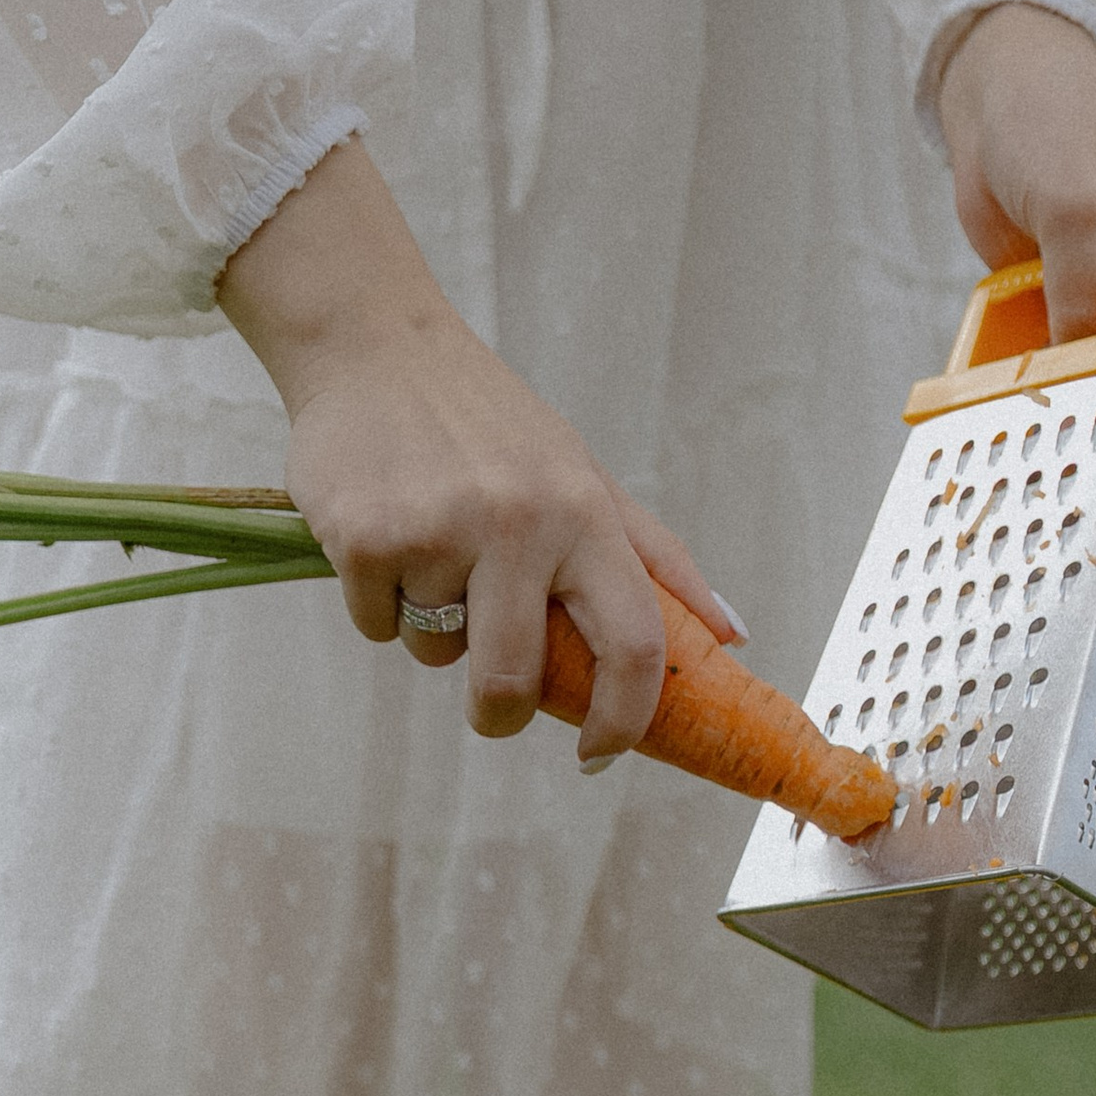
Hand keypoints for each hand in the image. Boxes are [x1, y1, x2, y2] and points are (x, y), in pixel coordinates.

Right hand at [217, 139, 740, 761]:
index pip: (632, 641)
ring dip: (432, 628)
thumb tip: (729, 634)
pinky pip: (378, 626)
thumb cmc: (486, 422)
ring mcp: (437, 530)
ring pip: (436, 652)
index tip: (603, 752)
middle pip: (513, 681)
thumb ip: (654, 558)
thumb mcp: (581, 474)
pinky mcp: (365, 538)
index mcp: (582, 511)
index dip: (625, 716)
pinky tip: (383, 536)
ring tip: (429, 551)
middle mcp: (517, 521)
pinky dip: (378, 601)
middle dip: (500, 714)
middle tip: (494, 705)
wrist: (372, 342)